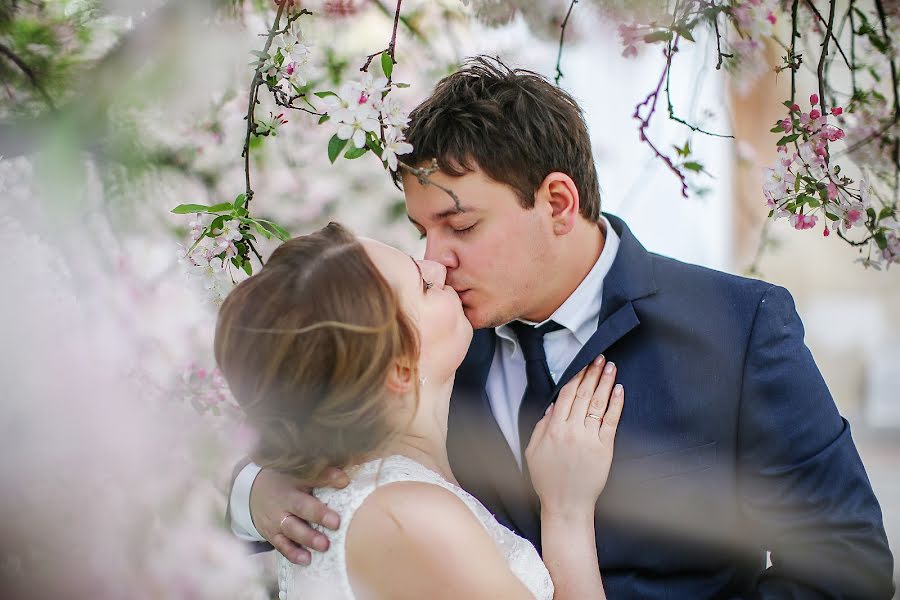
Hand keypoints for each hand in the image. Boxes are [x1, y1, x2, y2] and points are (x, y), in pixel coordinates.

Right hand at [249, 467, 349, 564]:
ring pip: (292, 529)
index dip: (327, 478)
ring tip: (324, 545)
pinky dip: (293, 553)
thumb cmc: (284, 482)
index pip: (311, 477)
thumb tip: (345, 480)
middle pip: (301, 507)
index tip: (344, 481)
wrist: (250, 493)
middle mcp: (284, 500)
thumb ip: (321, 476)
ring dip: (308, 538)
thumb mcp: (298, 474)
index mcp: (294, 481)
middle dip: (318, 514)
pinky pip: (282, 545)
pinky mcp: (272, 534)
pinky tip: (306, 560)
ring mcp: (276, 519)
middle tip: (336, 523)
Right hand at [524, 354, 623, 517]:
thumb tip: (553, 406)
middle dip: (592, 374)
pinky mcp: (604, 448)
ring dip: (605, 383)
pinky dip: (616, 404)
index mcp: (553, 429)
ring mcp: (589, 439)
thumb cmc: (547, 480)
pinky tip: (619, 390)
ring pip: (598, 404)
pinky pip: (611, 421)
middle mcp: (571, 430)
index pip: (566, 395)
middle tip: (600, 358)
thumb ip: (540, 427)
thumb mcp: (533, 452)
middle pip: (584, 395)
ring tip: (611, 367)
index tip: (583, 363)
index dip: (576, 377)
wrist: (566, 504)